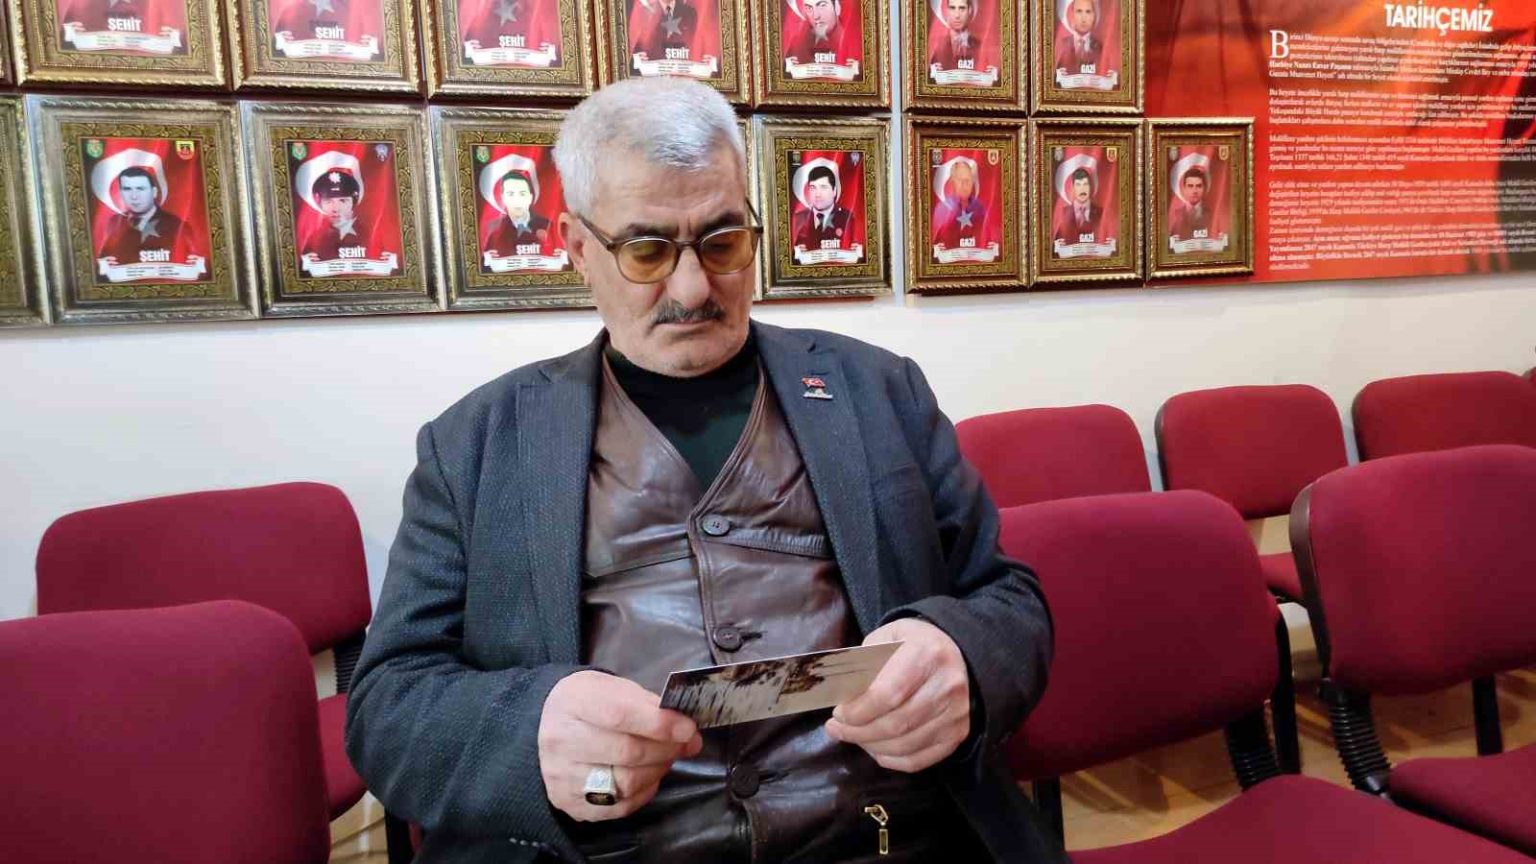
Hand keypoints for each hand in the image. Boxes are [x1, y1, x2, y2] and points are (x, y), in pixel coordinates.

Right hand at [539, 670, 702, 820]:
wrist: (547, 727)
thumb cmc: (589, 704)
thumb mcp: (613, 688)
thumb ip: (649, 706)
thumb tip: (687, 732)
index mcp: (572, 702)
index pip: (620, 715)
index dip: (659, 724)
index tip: (688, 728)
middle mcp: (561, 741)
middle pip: (627, 752)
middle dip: (666, 749)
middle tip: (686, 743)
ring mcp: (562, 776)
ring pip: (626, 782)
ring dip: (658, 770)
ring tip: (665, 757)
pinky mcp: (571, 803)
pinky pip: (621, 805)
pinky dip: (644, 791)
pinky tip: (648, 775)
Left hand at [824, 618, 970, 772]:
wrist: (952, 650)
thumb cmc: (909, 644)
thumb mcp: (883, 639)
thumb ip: (862, 666)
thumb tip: (839, 698)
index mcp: (926, 654)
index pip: (888, 694)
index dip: (858, 711)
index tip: (838, 714)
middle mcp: (947, 685)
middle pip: (896, 724)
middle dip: (859, 732)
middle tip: (838, 729)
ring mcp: (956, 713)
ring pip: (905, 746)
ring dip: (871, 747)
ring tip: (853, 736)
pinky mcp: (958, 733)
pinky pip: (918, 759)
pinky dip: (891, 760)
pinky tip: (875, 749)